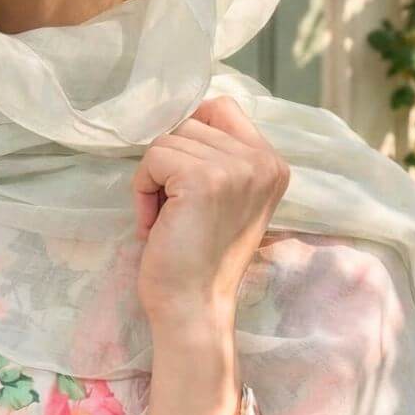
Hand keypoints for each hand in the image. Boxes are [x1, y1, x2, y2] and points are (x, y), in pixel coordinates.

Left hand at [132, 95, 289, 329]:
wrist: (194, 307)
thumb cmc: (199, 259)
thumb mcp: (224, 198)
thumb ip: (216, 158)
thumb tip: (173, 118)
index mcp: (272, 164)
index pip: (221, 107)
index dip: (190, 134)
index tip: (182, 179)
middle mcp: (261, 161)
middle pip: (190, 122)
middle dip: (169, 164)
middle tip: (174, 211)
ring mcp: (235, 168)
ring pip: (168, 139)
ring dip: (153, 179)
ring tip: (166, 220)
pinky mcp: (203, 179)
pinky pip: (153, 158)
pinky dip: (142, 190)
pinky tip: (154, 224)